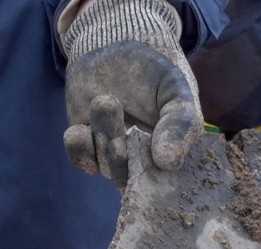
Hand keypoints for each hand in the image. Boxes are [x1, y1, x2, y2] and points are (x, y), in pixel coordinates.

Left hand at [61, 0, 202, 187]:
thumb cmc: (156, 72)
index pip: (171, 188)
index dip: (161, 188)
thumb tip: (168, 163)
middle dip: (123, 151)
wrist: (119, 48)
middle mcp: (146, 165)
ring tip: (106, 100)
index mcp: (175, 156)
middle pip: (135, 181)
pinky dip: (80, 148)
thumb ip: (181, 123)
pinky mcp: (89, 148)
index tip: (155, 164)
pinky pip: (83, 161)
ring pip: (109, 167)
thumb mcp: (177, 91)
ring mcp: (116, 158)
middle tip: (115, 108)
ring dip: (104, 136)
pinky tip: (79, 129)